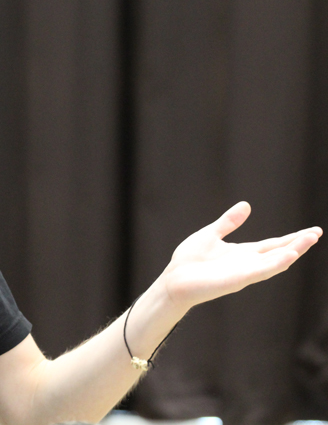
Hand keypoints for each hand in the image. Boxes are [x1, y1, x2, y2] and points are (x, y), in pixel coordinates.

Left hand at [159, 202, 321, 311]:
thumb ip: (228, 222)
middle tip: (317, 233)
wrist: (173, 281)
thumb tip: (246, 205)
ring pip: (274, 262)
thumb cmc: (189, 261)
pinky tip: (289, 256)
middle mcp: (247, 264)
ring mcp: (243, 273)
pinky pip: (259, 271)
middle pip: (278, 253)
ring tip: (309, 240)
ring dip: (292, 252)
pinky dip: (274, 264)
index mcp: (242, 254)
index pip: (272, 245)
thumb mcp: (210, 234)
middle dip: (298, 244)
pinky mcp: (236, 281)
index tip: (312, 231)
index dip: (291, 238)